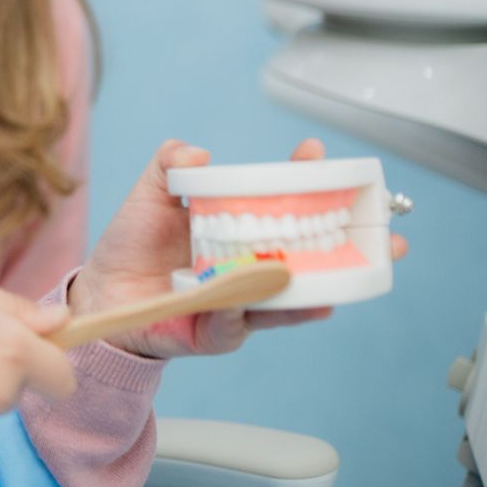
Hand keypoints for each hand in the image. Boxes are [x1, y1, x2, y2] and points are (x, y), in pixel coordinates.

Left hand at [69, 138, 409, 359]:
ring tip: (331, 277)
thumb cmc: (132, 243)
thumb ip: (169, 165)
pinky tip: (244, 301)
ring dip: (311, 290)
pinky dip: (240, 313)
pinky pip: (233, 326)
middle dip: (350, 248)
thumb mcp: (149, 195)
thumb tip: (196, 152)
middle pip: (310, 259)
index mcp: (241, 231)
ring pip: (287, 301)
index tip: (315, 155)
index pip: (285, 205)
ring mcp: (239, 304)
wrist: (99, 291)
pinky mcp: (214, 334)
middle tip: (386, 236)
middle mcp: (250, 268)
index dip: (307, 182)